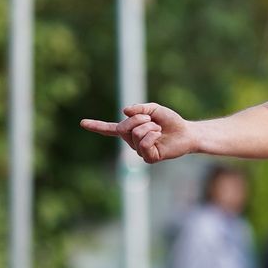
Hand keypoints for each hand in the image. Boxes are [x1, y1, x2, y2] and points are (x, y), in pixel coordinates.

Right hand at [79, 102, 196, 163]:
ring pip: (135, 134)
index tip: (82, 123)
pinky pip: (144, 144)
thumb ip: (139, 108)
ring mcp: (139, 151)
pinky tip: (159, 136)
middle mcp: (132, 142)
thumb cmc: (170, 121)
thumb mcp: (154, 109)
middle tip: (152, 120)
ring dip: (150, 127)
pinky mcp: (149, 158)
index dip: (96, 126)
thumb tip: (123, 111)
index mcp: (130, 130)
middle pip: (124, 127)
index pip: (110, 129)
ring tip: (159, 129)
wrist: (186, 133)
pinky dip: (152, 136)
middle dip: (139, 119)